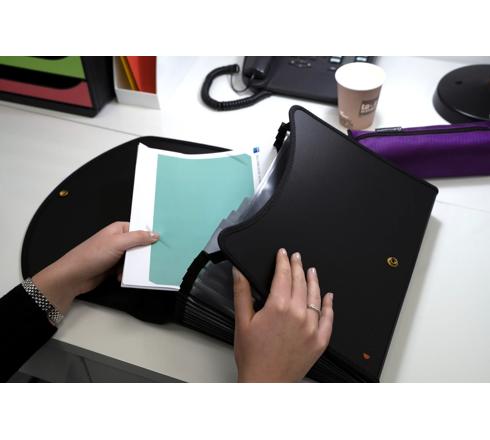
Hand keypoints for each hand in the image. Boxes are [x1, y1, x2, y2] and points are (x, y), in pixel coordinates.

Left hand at [32, 222, 158, 313]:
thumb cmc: (91, 255)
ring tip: (136, 271)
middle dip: (145, 253)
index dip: (152, 235)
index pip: (141, 229)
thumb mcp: (117, 243)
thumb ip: (138, 238)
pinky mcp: (114, 267)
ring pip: (135, 259)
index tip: (164, 241)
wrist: (73, 277)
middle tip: (156, 259)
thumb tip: (155, 234)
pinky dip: (128, 274)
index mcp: (119, 229)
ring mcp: (116, 254)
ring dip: (136, 267)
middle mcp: (118, 240)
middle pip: (140, 245)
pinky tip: (123, 277)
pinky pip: (128, 269)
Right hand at [233, 248, 333, 381]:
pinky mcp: (319, 341)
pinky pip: (328, 318)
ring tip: (311, 270)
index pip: (283, 275)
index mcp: (278, 307)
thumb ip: (242, 293)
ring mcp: (311, 328)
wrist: (265, 382)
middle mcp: (298, 314)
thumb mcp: (242, 321)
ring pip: (315, 297)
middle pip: (300, 282)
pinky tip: (328, 297)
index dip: (283, 261)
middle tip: (296, 257)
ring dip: (313, 281)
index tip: (283, 253)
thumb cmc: (252, 355)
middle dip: (297, 266)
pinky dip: (328, 305)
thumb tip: (239, 272)